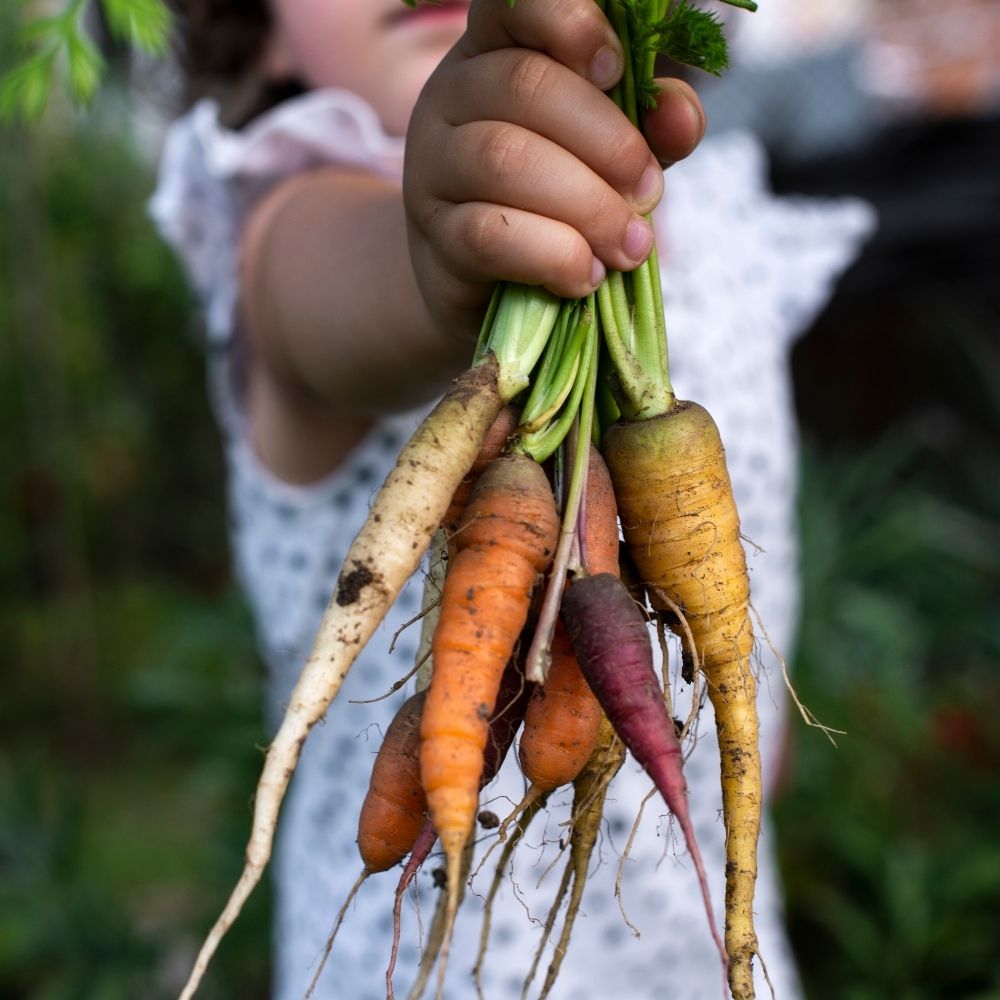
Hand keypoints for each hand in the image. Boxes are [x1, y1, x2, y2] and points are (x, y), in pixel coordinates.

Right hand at [404, 0, 705, 339]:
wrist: (485, 289)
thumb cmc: (552, 206)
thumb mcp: (607, 155)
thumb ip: (646, 127)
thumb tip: (681, 116)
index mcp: (493, 53)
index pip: (514, 4)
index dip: (570, 23)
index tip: (616, 70)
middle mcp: (450, 97)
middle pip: (525, 87)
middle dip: (607, 143)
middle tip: (648, 193)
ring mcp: (432, 168)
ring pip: (505, 160)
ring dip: (588, 205)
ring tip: (628, 246)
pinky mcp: (436, 239)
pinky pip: (490, 234)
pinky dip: (553, 255)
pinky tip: (585, 275)